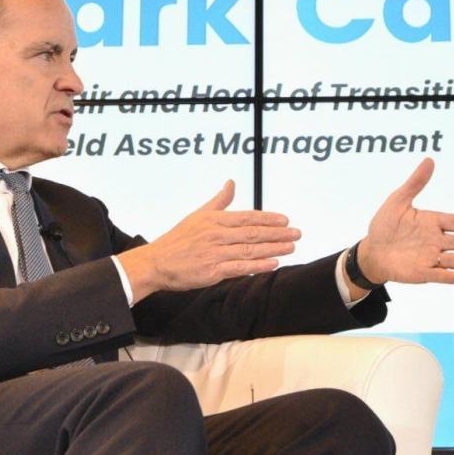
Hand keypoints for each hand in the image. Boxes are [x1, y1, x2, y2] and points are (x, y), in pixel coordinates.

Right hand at [118, 181, 300, 301]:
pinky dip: (258, 265)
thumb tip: (232, 182)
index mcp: (214, 219)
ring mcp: (214, 253)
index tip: (286, 220)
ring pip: (250, 250)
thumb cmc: (178, 239)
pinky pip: (240, 267)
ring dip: (273, 248)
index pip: (247, 217)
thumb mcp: (198, 214)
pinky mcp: (212, 271)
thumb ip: (219, 200)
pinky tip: (273, 264)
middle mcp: (216, 234)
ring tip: (291, 247)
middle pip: (253, 233)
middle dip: (278, 233)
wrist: (156, 262)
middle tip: (297, 233)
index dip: (269, 218)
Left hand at [357, 158, 453, 284]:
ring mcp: (430, 257)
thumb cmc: (384, 225)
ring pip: (452, 260)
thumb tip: (429, 160)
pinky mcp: (423, 272)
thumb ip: (415, 183)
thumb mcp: (397, 201)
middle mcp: (435, 240)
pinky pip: (439, 276)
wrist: (371, 251)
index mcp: (432, 222)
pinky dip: (449, 277)